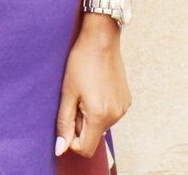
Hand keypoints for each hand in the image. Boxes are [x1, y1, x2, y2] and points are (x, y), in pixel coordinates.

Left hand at [55, 16, 130, 157]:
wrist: (101, 39)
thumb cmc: (81, 62)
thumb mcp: (67, 92)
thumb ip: (64, 123)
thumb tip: (61, 148)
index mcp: (99, 115)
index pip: (86, 148)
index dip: (72, 141)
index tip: (67, 120)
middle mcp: (115, 116)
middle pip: (93, 136)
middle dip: (80, 124)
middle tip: (75, 99)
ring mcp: (123, 108)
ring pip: (101, 125)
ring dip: (90, 116)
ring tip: (85, 91)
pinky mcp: (126, 101)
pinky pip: (110, 115)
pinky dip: (100, 108)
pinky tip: (96, 88)